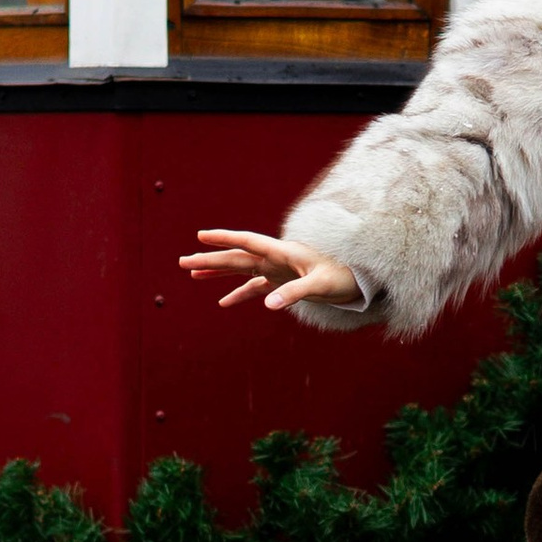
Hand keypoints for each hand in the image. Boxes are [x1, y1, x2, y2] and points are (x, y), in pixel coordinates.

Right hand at [182, 229, 362, 313]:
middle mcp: (276, 259)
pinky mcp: (282, 283)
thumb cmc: (342, 277)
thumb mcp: (320, 286)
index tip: (201, 236)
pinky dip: (238, 294)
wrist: (359, 280)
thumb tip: (268, 305)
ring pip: (241, 270)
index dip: (225, 238)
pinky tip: (223, 303)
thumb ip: (294, 293)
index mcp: (283, 252)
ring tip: (193, 272)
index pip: (247, 242)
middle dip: (210, 258)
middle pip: (237, 257)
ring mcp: (277, 270)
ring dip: (218, 272)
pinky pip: (255, 288)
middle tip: (182, 261)